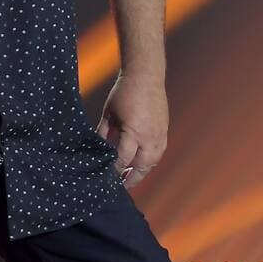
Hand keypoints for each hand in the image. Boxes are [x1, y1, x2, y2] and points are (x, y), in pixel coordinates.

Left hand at [98, 71, 167, 188]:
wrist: (146, 75)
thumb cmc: (124, 92)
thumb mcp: (109, 113)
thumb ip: (104, 133)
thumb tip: (98, 148)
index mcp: (134, 132)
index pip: (124, 159)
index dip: (115, 170)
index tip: (107, 177)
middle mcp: (150, 136)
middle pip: (142, 166)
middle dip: (131, 178)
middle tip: (122, 186)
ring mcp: (159, 134)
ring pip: (153, 161)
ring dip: (142, 171)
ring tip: (131, 177)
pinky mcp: (164, 130)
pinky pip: (159, 152)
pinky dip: (150, 161)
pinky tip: (142, 164)